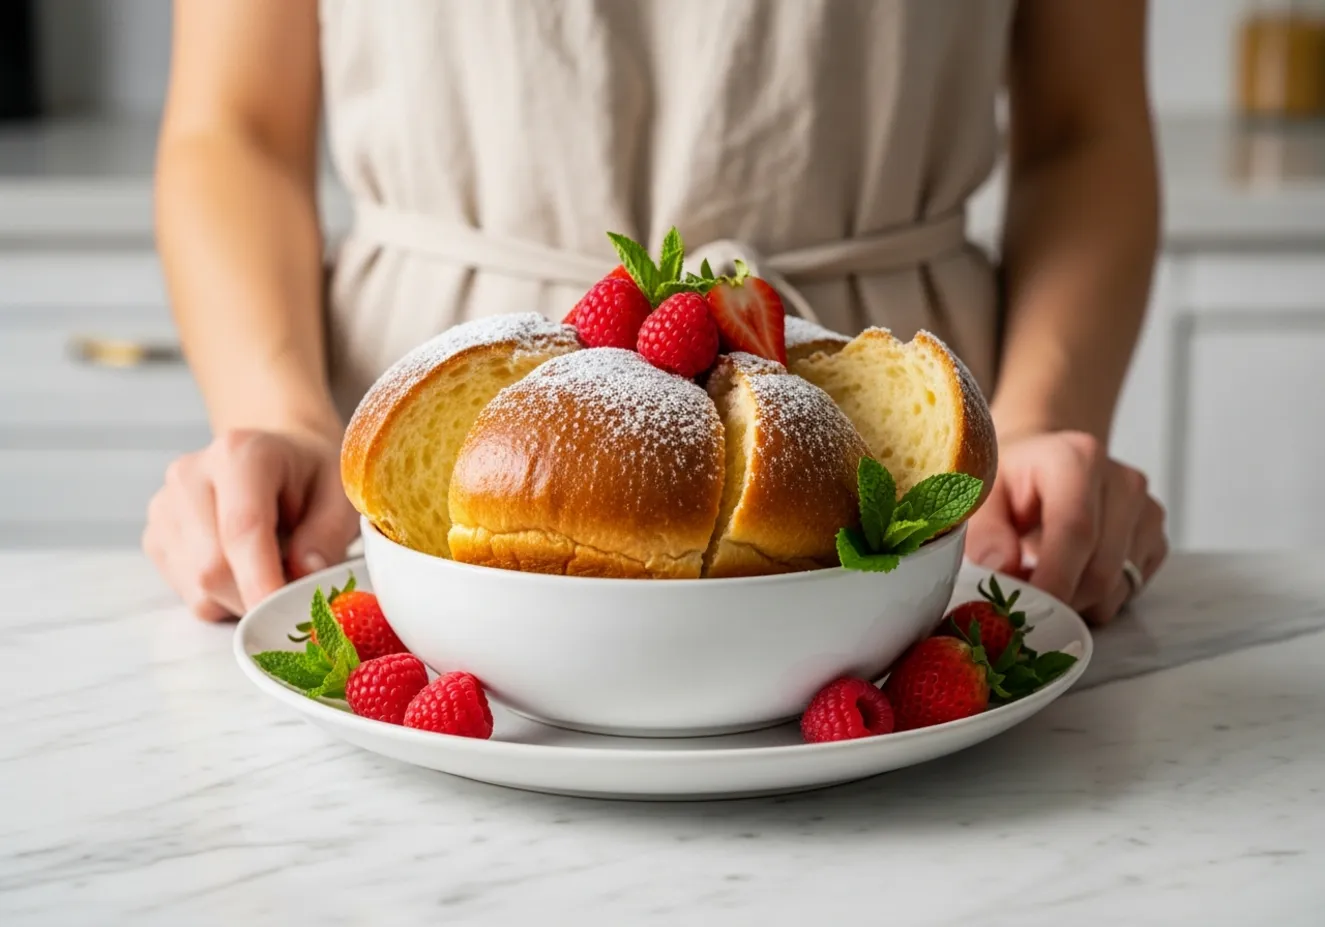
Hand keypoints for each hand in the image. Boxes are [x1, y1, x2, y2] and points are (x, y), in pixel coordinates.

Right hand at [143, 428, 358, 619]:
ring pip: (199, 588)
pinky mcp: (156, 537)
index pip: (242, 528)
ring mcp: (166, 507)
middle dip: (258, 596)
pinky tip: (246, 568)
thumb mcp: (342, 494)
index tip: (283, 616)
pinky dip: (225, 598)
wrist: (277, 457)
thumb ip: (329, 533)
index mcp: (241, 454)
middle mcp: (191, 475)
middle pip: (213, 567)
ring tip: (274, 568)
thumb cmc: (312, 476)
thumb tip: (305, 573)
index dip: (262, 580)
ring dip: (243, 599)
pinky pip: (189, 593)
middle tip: (297, 593)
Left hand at [964, 431, 1167, 623]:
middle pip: (1101, 568)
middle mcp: (1122, 482)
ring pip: (1117, 587)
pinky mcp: (1155, 536)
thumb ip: (982, 530)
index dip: (1054, 579)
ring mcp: (1145, 510)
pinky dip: (1097, 597)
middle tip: (1023, 600)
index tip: (1027, 609)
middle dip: (1060, 598)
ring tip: (1042, 576)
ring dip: (1076, 600)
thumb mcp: (980, 494)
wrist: (1042, 464)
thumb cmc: (1010, 479)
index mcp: (1077, 460)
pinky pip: (1130, 589)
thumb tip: (1000, 568)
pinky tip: (1071, 572)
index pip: (1076, 530)